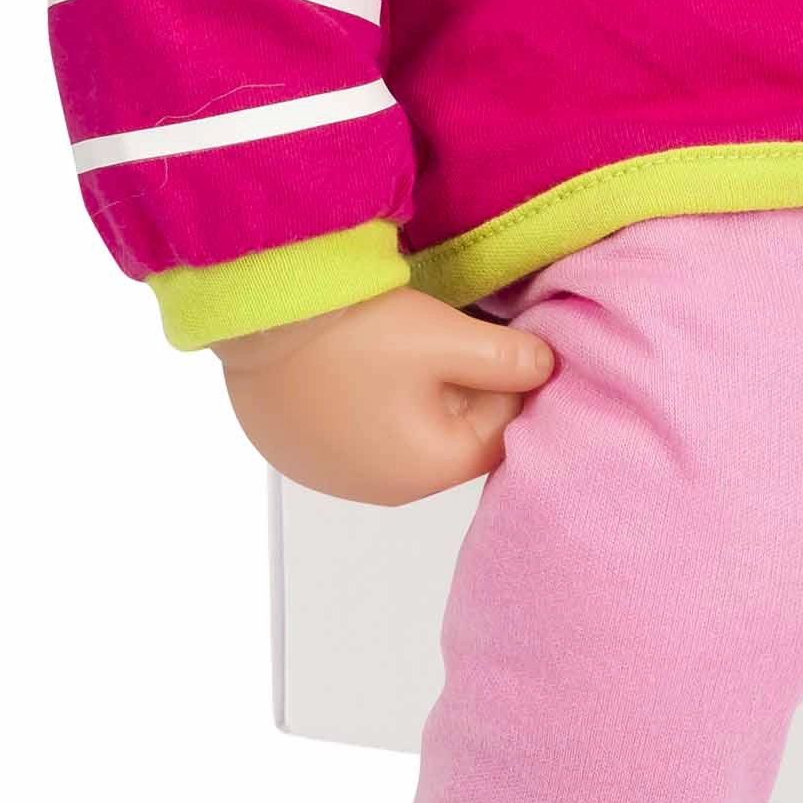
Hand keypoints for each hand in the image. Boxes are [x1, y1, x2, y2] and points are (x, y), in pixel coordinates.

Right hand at [219, 286, 554, 503]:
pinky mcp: (297, 448)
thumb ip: (509, 360)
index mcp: (423, 472)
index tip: (498, 338)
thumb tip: (545, 368)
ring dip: (413, 389)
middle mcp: (377, 488)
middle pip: (450, 435)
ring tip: (393, 339)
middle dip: (459, 386)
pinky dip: (367, 395)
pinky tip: (355, 356)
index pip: (500, 434)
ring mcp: (329, 473)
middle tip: (443, 331)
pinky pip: (355, 426)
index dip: (508, 381)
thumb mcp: (448, 338)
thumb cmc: (352, 332)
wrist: (257, 314)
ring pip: (402, 430)